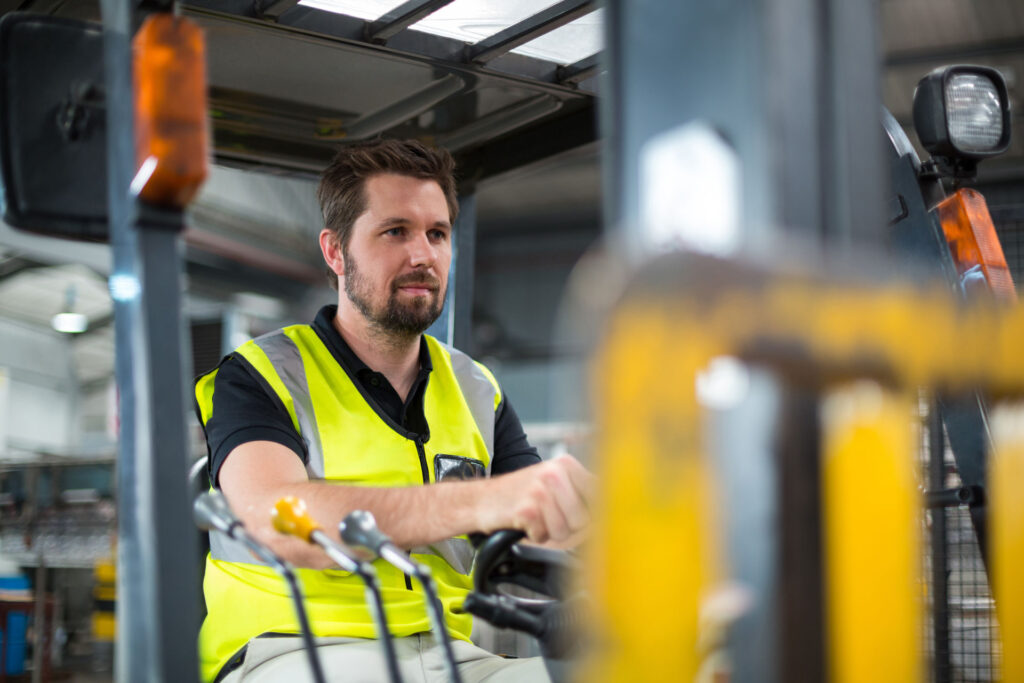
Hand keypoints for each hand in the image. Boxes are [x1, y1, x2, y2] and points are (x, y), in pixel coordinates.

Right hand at [479, 455, 594, 544]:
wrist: (481, 500)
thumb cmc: (520, 495)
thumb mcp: (554, 485)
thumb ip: (582, 496)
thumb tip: (611, 519)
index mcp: (567, 464)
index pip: (600, 496)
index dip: (594, 516)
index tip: (584, 521)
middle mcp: (555, 472)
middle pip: (584, 520)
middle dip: (569, 529)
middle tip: (550, 519)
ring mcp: (540, 489)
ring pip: (564, 530)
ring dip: (550, 534)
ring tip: (537, 520)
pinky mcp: (526, 508)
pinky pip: (544, 536)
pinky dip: (534, 536)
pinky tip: (525, 524)